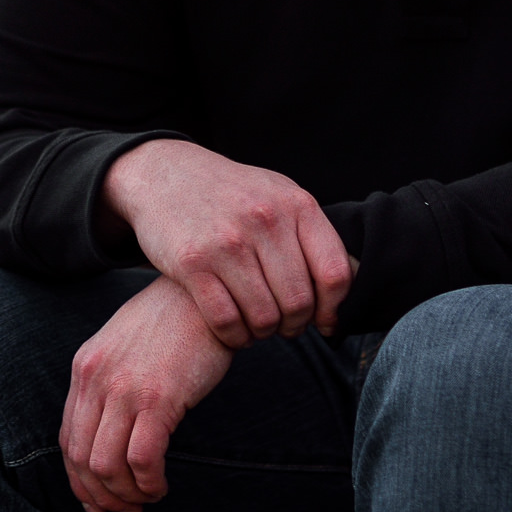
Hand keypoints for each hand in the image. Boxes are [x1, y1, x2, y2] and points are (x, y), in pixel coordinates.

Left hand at [60, 276, 233, 511]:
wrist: (207, 295)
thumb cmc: (174, 323)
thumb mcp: (125, 347)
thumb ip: (110, 384)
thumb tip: (110, 434)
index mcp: (85, 368)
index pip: (67, 440)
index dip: (79, 480)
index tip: (98, 501)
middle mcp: (96, 380)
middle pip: (81, 459)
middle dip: (101, 496)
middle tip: (125, 510)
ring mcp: (124, 389)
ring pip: (106, 466)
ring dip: (126, 495)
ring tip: (148, 496)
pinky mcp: (158, 398)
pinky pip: (142, 459)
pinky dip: (148, 483)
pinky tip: (161, 485)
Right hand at [102, 140, 353, 347]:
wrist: (165, 174)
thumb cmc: (231, 194)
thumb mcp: (278, 195)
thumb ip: (311, 235)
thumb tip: (345, 292)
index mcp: (295, 204)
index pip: (335, 274)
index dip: (333, 309)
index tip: (323, 321)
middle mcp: (265, 220)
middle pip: (299, 302)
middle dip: (295, 325)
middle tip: (284, 326)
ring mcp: (227, 241)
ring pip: (265, 317)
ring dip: (264, 333)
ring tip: (258, 327)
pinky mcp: (191, 262)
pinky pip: (226, 321)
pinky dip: (234, 336)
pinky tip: (233, 329)